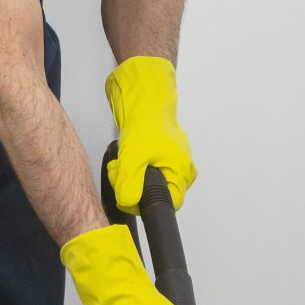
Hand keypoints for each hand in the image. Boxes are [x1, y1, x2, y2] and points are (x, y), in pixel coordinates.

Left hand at [105, 54, 195, 210]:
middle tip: (122, 171)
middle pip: (156, 195)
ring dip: (130, 175)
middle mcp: (181, 169)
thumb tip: (129, 202)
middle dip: (134, 186)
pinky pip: (145, 171)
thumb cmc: (148, 122)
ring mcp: (171, 163)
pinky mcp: (160, 157)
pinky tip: (127, 156)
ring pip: (147, 183)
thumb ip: (130, 183)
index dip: (146, 203)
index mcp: (181, 172)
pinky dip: (132, 166)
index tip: (130, 193)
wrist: (143, 100)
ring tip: (123, 160)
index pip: (168, 204)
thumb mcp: (134, 156)